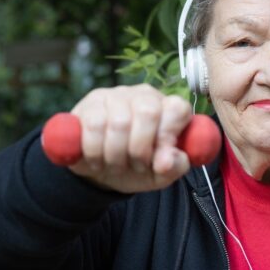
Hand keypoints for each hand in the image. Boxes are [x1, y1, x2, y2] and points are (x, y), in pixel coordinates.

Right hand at [67, 84, 192, 193]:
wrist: (99, 170)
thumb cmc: (137, 167)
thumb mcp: (161, 174)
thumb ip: (174, 167)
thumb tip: (167, 161)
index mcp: (168, 108)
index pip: (178, 108)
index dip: (168, 136)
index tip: (160, 160)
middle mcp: (145, 95)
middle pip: (148, 113)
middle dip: (140, 149)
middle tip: (136, 166)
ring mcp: (116, 95)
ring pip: (119, 122)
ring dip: (116, 154)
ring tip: (116, 166)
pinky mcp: (91, 102)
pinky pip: (94, 125)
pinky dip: (95, 151)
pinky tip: (97, 161)